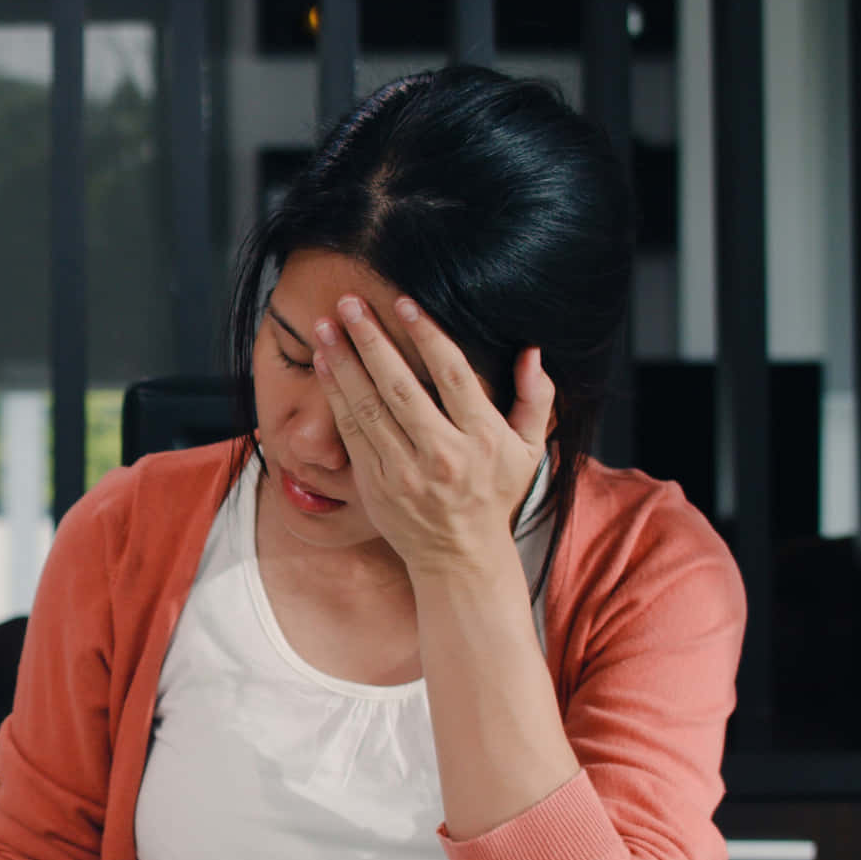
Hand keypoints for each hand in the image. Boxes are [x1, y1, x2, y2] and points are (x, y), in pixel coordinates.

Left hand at [312, 294, 553, 575]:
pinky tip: (324, 366)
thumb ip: (536, 398)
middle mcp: (442, 455)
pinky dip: (335, 397)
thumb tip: (532, 351)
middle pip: (400, 387)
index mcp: (482, 439)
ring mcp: (404, 472)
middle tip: (349, 303)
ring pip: (367, 408)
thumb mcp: (529, 449)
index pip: (452, 376)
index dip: (426, 336)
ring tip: (325, 327)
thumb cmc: (494, 494)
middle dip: (372, 341)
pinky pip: (351, 433)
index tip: (403, 303)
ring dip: (343, 364)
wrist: (458, 555)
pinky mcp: (375, 485)